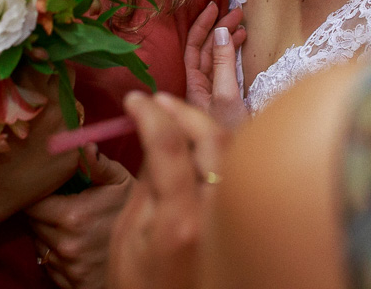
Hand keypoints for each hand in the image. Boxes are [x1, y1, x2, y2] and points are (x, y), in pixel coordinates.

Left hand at [27, 144, 132, 288]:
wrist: (152, 255)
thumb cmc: (132, 213)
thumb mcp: (120, 181)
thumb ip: (97, 164)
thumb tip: (83, 145)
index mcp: (73, 216)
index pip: (32, 204)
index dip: (39, 194)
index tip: (52, 189)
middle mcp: (66, 244)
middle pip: (33, 224)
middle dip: (43, 212)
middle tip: (64, 203)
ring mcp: (67, 267)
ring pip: (39, 244)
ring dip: (48, 233)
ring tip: (73, 223)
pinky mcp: (70, 283)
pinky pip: (49, 264)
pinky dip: (56, 253)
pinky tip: (77, 242)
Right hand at [109, 93, 228, 288]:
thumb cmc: (139, 286)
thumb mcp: (125, 238)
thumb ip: (144, 185)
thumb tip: (154, 139)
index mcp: (179, 222)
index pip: (170, 147)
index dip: (150, 114)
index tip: (133, 100)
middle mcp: (215, 216)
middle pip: (213, 139)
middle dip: (184, 109)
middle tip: (156, 100)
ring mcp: (234, 217)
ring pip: (234, 149)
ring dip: (205, 123)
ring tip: (176, 113)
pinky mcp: (245, 219)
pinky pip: (239, 168)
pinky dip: (221, 145)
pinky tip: (201, 141)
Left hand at [184, 3, 247, 129]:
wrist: (239, 169)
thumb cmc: (231, 139)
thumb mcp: (228, 98)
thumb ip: (224, 65)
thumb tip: (220, 32)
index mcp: (194, 87)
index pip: (193, 48)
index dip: (202, 26)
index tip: (213, 6)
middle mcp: (200, 89)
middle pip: (205, 51)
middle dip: (218, 28)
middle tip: (236, 11)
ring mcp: (213, 95)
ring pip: (216, 59)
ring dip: (226, 39)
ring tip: (242, 25)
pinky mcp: (226, 101)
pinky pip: (226, 69)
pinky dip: (233, 53)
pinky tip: (242, 44)